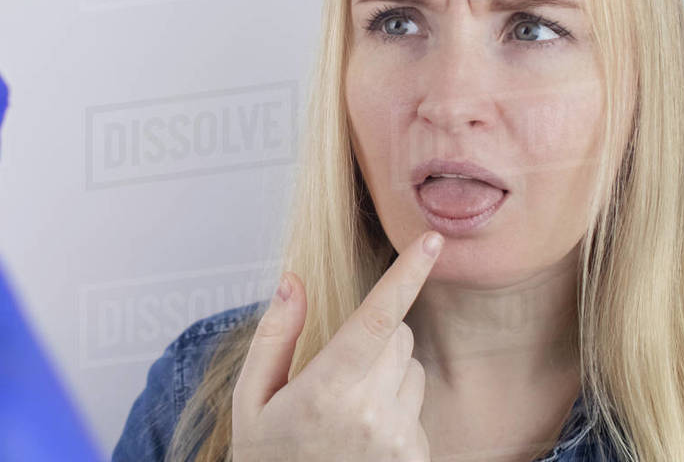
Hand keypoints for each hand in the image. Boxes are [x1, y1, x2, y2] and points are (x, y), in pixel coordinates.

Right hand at [232, 231, 443, 460]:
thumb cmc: (268, 459)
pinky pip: (417, 406)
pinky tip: (363, 437)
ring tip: (347, 412)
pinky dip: (396, 408)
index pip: (377, 318)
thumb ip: (274, 336)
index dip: (408, 274)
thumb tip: (292, 280)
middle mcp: (372, 413)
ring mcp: (401, 440)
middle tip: (335, 373)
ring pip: (411, 368)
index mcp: (327, 390)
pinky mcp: (418, 458)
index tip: (433, 241)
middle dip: (375, 337)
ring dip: (388, 373)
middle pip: (398, 336)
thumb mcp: (250, 399)